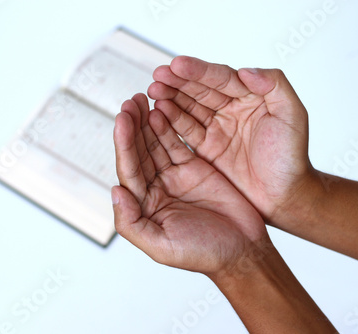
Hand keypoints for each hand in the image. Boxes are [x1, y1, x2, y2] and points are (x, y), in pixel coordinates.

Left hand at [112, 93, 269, 274]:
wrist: (242, 249)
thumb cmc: (203, 253)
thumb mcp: (162, 247)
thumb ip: (132, 223)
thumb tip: (115, 191)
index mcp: (144, 206)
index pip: (129, 169)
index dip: (124, 144)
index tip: (122, 119)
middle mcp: (156, 189)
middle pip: (139, 152)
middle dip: (132, 126)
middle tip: (131, 102)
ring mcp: (175, 176)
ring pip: (155, 143)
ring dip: (147, 122)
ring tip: (142, 99)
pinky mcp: (194, 168)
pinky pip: (178, 143)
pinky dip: (169, 126)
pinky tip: (162, 110)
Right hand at [148, 56, 315, 227]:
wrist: (284, 196)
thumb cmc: (292, 158)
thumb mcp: (293, 116)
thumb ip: (275, 86)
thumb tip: (245, 71)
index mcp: (251, 96)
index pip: (222, 78)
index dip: (199, 71)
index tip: (178, 64)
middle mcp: (232, 109)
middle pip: (201, 90)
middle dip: (178, 81)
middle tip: (158, 75)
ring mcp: (217, 129)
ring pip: (189, 108)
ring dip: (170, 98)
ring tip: (153, 90)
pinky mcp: (207, 149)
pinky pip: (185, 131)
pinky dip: (170, 122)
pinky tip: (157, 113)